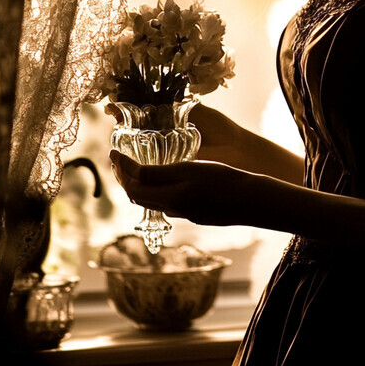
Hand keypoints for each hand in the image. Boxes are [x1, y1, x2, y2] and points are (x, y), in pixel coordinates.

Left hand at [110, 150, 249, 226]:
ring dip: (139, 185)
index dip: (121, 169)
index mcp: (169, 199)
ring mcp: (186, 214)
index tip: (112, 152)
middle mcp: (174, 210)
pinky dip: (155, 190)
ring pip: (153, 201)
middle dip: (125, 178)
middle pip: (139, 197)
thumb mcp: (189, 170)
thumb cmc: (223, 179)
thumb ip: (159, 174)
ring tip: (136, 166)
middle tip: (120, 159)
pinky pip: (167, 202)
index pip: (133, 187)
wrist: (252, 200)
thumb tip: (132, 173)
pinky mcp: (197, 213)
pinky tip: (163, 179)